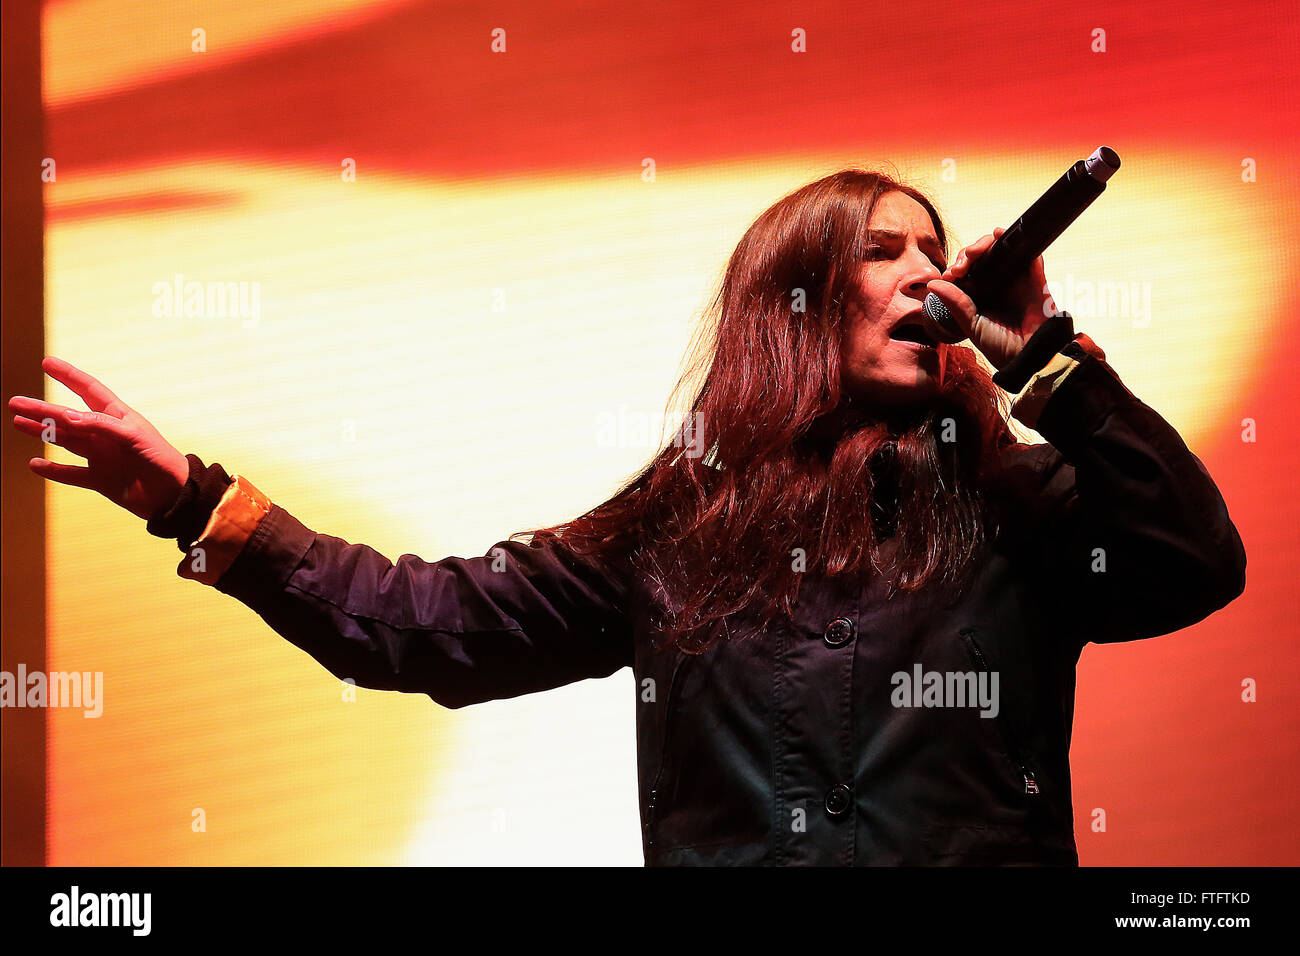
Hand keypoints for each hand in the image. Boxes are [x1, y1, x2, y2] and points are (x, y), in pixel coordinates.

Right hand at [9, 357, 189, 520]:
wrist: (175, 496)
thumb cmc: (162, 459)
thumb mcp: (135, 437)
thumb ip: (102, 426)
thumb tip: (67, 417)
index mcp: (118, 417)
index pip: (90, 390)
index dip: (69, 376)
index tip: (48, 362)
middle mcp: (106, 435)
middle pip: (68, 417)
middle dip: (42, 409)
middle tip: (15, 402)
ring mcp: (101, 457)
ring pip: (65, 441)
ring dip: (42, 432)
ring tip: (18, 422)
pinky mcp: (100, 480)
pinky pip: (71, 474)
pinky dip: (53, 471)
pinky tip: (35, 464)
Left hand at [925, 226, 1056, 370]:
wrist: (1028, 357)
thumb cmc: (999, 346)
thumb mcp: (971, 324)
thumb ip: (955, 303)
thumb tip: (932, 283)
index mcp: (981, 294)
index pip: (968, 270)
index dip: (958, 265)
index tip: (951, 273)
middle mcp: (998, 284)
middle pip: (983, 256)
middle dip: (970, 252)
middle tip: (963, 263)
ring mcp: (1017, 280)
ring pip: (1003, 251)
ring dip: (988, 243)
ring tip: (977, 250)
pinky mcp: (1036, 280)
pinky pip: (1030, 257)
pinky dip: (1018, 243)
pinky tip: (1002, 236)